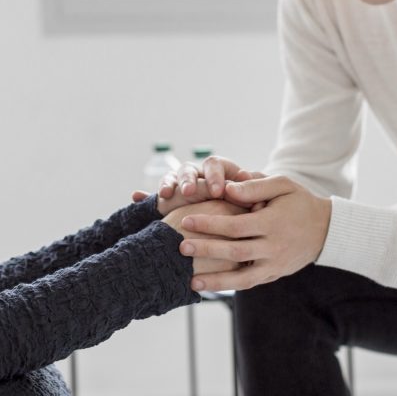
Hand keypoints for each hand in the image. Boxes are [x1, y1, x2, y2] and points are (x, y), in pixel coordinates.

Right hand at [131, 156, 265, 215]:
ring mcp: (182, 187)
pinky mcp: (168, 201)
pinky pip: (154, 195)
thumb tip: (261, 200)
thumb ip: (253, 200)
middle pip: (190, 169)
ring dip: (168, 183)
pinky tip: (135, 196)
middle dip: (189, 180)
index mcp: (220, 172)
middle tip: (190, 192)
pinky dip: (144, 195)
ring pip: (172, 177)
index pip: (215, 164)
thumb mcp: (252, 205)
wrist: (236, 230)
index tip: (219, 192)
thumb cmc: (247, 213)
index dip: (215, 176)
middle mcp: (199, 177)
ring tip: (166, 194)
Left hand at [176, 176, 330, 291]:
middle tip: (180, 247)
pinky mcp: (275, 274)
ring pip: (243, 278)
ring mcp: (275, 264)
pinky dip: (230, 287)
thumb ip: (255, 186)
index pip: (236, 226)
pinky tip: (210, 287)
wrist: (326, 229)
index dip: (210, 224)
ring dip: (216, 281)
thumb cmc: (299, 202)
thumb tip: (227, 187)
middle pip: (235, 252)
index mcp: (273, 222)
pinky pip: (250, 283)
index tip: (187, 220)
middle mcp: (274, 247)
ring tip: (191, 282)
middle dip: (206, 250)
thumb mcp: (283, 185)